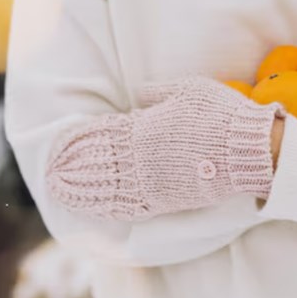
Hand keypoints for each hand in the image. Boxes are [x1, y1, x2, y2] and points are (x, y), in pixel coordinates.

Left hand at [46, 75, 285, 220]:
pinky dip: (110, 207)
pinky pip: (131, 206)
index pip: (100, 134)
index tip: (60, 144)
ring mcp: (152, 181)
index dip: (78, 140)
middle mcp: (140, 157)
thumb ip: (156, 93)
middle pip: (98, 163)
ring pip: (108, 188)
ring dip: (83, 191)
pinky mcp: (167, 200)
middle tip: (50, 173)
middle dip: (72, 167)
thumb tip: (136, 97)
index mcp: (142, 127)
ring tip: (62, 193)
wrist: (246, 149)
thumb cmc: (219, 114)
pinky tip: (97, 208)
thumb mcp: (187, 89)